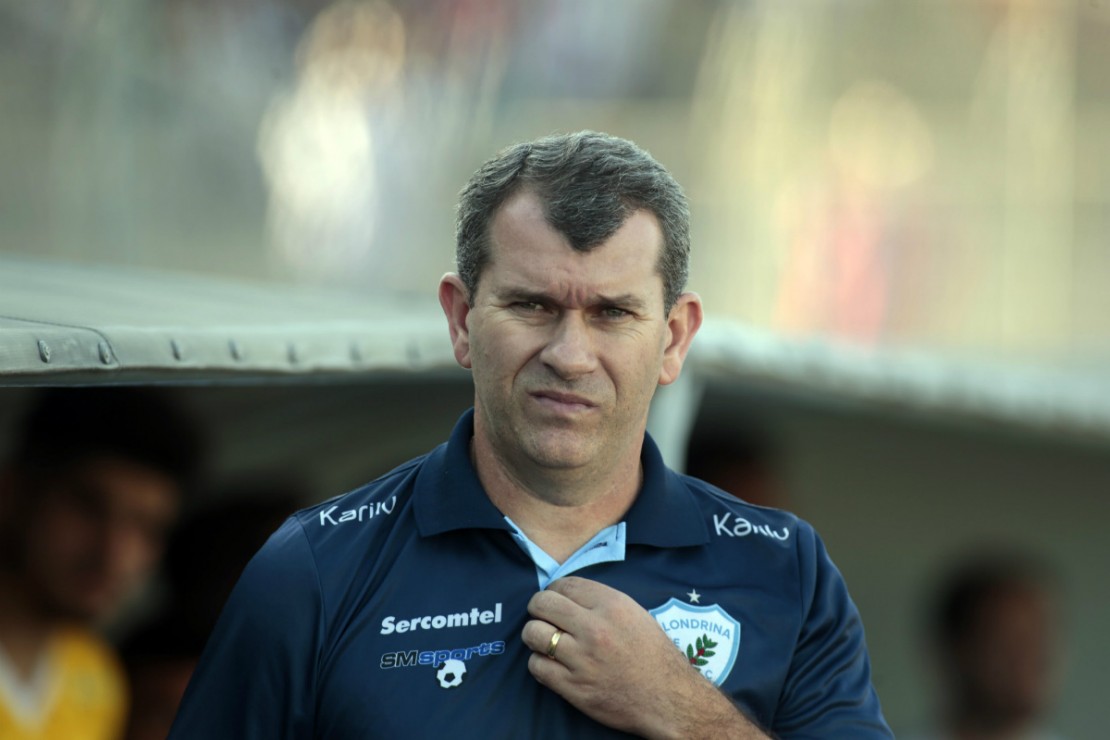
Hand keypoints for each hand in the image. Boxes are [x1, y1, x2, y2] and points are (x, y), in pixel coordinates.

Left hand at [521, 577, 766, 738]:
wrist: (669, 699)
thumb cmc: (654, 656)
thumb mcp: (635, 614)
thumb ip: (602, 602)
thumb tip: (568, 595)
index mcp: (612, 605)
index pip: (564, 584)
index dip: (553, 589)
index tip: (554, 598)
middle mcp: (595, 628)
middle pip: (543, 604)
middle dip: (537, 608)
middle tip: (542, 616)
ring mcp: (582, 659)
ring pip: (534, 634)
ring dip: (535, 636)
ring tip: (544, 641)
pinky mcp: (574, 687)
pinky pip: (537, 666)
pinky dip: (539, 664)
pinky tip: (551, 664)